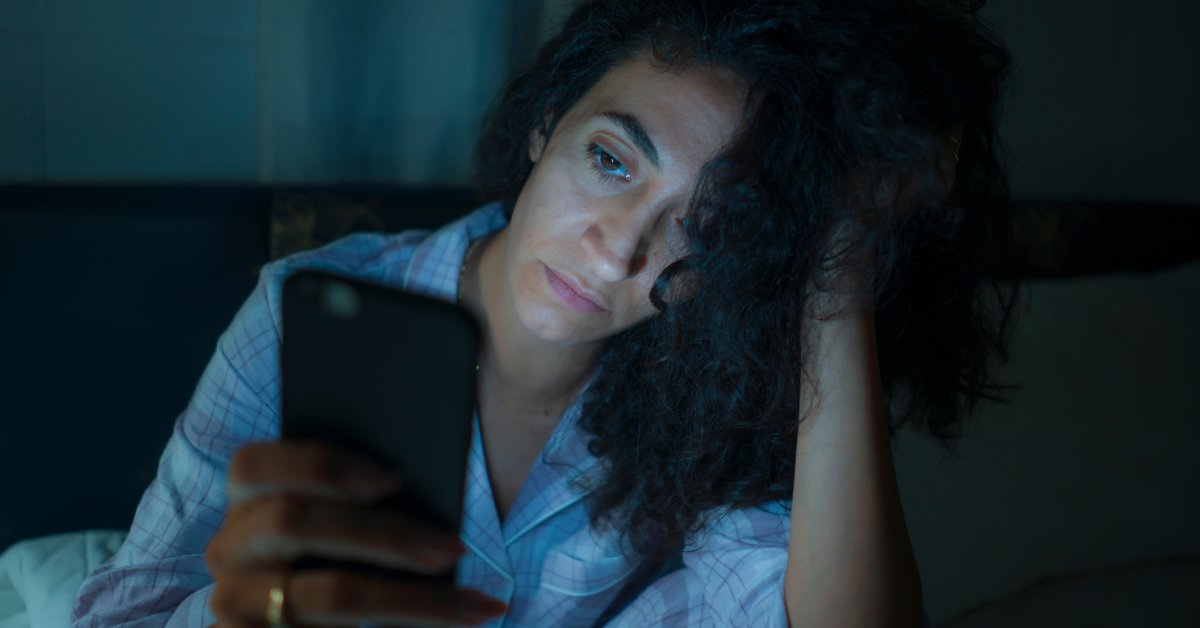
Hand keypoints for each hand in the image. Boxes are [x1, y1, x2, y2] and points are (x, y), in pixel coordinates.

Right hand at [205, 441, 506, 626]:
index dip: (320, 465)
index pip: (255, 465)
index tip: (391, 480)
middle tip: (452, 546)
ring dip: (413, 599)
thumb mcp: (337, 531)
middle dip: (385, 532)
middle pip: (295, 522)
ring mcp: (235, 605)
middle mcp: (229, 550)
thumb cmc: (336, 565)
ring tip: (474, 604)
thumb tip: (420, 492)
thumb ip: (360, 504)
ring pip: (332, 595)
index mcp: (246, 503)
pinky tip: (457, 625)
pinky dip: (407, 627)